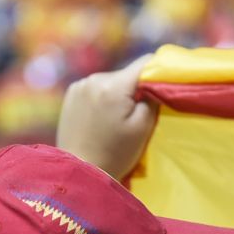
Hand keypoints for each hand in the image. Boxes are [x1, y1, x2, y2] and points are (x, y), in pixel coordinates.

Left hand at [57, 54, 157, 179]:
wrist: (81, 171)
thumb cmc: (116, 153)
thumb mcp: (143, 127)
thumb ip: (152, 98)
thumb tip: (154, 80)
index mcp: (113, 86)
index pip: (144, 62)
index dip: (158, 71)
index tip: (162, 88)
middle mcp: (94, 79)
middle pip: (126, 73)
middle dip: (135, 89)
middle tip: (137, 114)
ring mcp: (80, 85)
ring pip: (111, 81)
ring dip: (118, 94)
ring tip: (116, 119)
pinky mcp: (71, 94)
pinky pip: (95, 88)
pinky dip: (103, 98)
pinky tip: (101, 118)